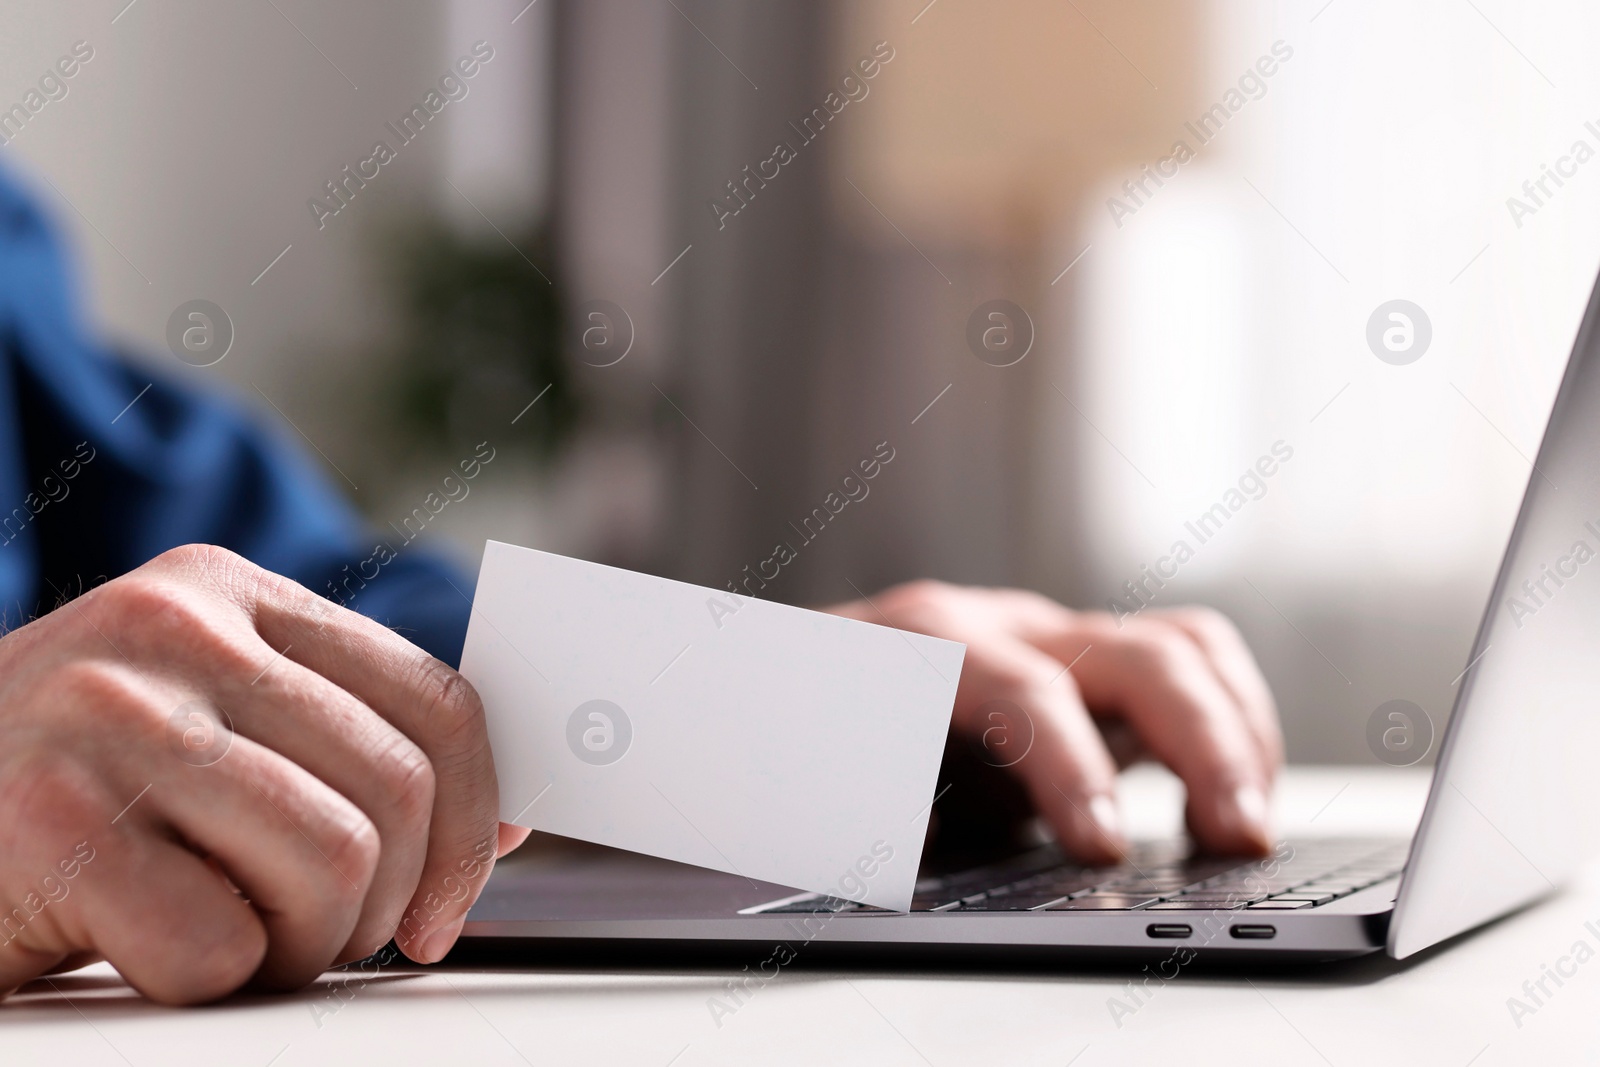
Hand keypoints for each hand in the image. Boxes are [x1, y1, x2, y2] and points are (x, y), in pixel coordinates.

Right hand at [0, 545, 524, 1003]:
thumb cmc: (66, 787)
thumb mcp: (204, 720)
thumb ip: (343, 747)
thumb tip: (508, 821)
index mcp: (229, 593)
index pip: (436, 699)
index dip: (475, 818)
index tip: (450, 901)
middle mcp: (174, 631)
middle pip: (397, 789)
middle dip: (380, 898)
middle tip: (313, 933)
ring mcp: (110, 718)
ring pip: (333, 863)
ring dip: (301, 943)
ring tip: (225, 937)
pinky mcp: (54, 823)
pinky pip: (220, 946)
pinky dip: (206, 979)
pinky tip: (145, 950)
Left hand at [826, 582, 1281, 864]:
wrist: (772, 677)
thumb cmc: (790, 723)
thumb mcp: (799, 765)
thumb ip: (851, 793)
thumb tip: (910, 840)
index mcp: (927, 644)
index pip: (1027, 691)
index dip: (1071, 766)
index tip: (1103, 845)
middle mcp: (1000, 626)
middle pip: (1136, 654)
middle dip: (1202, 742)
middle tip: (1236, 837)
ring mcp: (1047, 639)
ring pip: (1178, 646)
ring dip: (1234, 729)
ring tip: (1246, 822)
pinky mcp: (1078, 670)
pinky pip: (1180, 666)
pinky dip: (1224, 723)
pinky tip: (1228, 796)